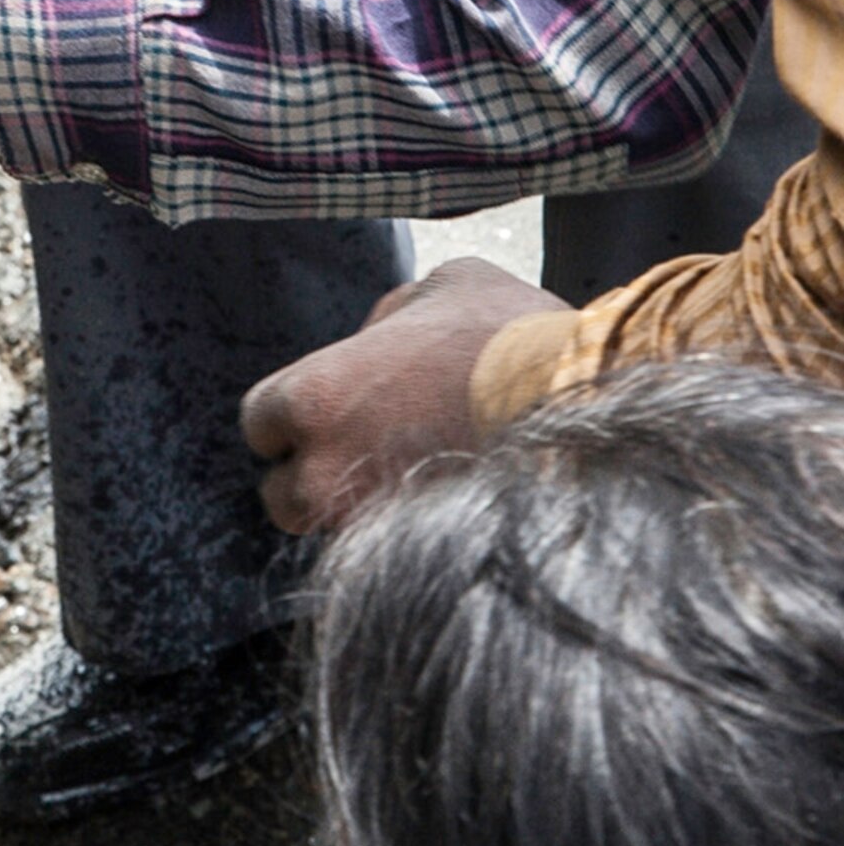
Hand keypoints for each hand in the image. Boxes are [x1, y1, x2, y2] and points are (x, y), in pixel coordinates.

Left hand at [240, 256, 567, 535]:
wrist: (586, 407)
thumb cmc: (507, 334)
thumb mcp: (440, 287)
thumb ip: (386, 317)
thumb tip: (374, 336)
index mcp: (312, 396)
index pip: (259, 423)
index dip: (290, 419)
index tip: (326, 416)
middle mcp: (324, 471)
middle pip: (283, 499)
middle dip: (312, 482)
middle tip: (358, 460)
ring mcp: (369, 523)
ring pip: (334, 536)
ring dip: (356, 516)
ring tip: (405, 488)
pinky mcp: (419, 556)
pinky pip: (389, 558)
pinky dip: (406, 540)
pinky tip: (445, 508)